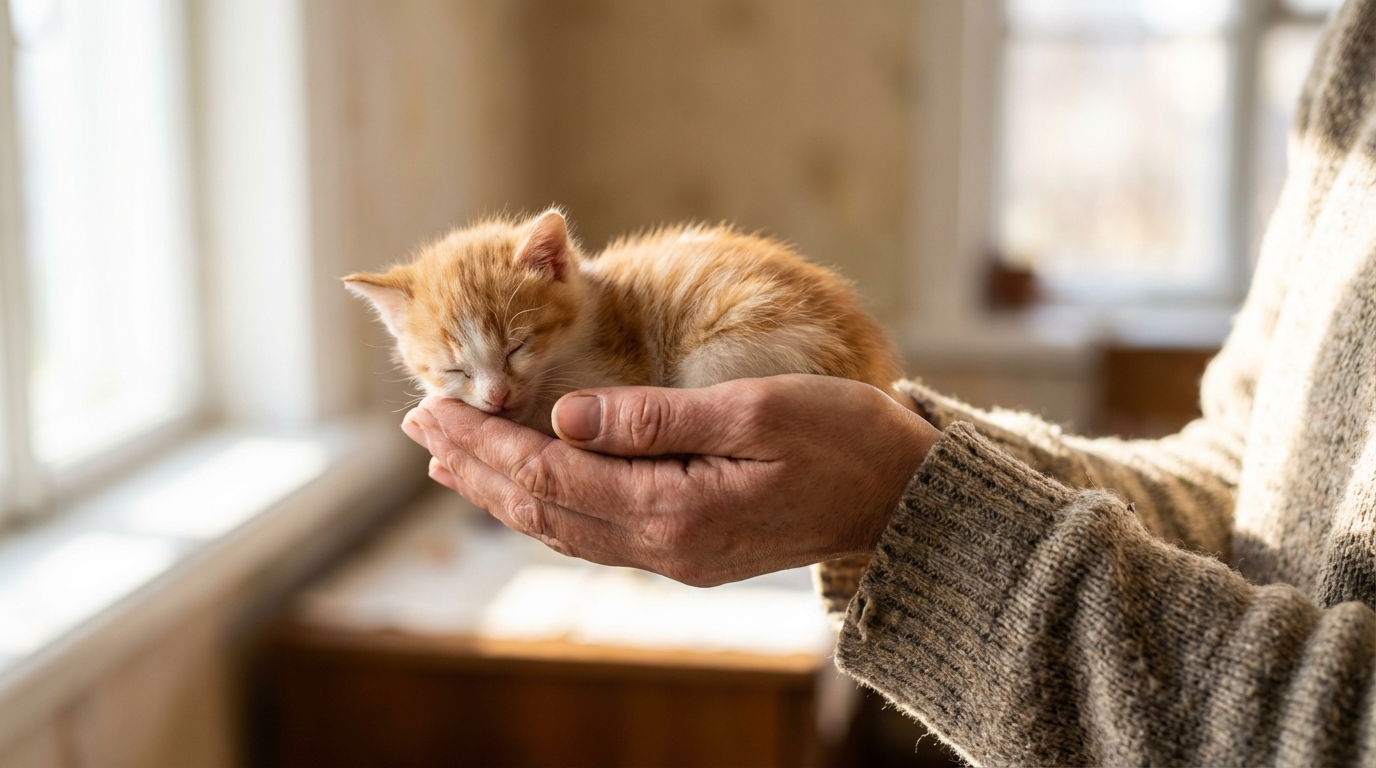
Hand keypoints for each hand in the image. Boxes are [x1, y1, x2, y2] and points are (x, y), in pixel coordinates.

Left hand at [401, 374, 939, 586]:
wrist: (902, 500)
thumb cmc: (844, 441)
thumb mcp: (756, 411)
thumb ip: (656, 418)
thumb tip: (566, 413)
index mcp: (676, 510)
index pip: (554, 474)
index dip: (488, 443)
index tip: (433, 411)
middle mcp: (664, 545)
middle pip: (544, 506)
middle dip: (477, 464)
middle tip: (419, 425)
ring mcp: (675, 554)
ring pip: (564, 523)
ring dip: (503, 487)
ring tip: (450, 455)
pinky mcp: (688, 547)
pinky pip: (596, 530)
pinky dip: (547, 502)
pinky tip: (526, 482)